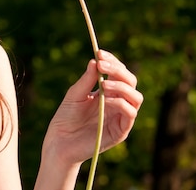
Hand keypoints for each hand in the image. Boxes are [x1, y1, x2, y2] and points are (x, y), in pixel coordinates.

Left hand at [41, 50, 142, 167]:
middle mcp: (117, 103)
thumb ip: (86, 80)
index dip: (112, 61)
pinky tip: (106, 99)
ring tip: (104, 84)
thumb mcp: (74, 94)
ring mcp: (120, 117)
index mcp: (107, 92)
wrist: (59, 142)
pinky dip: (120, 103)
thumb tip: (95, 60)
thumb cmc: (65, 118)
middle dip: (118, 70)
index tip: (100, 53)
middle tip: (102, 65)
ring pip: (136, 97)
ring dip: (122, 86)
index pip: (119, 73)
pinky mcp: (120, 131)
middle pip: (131, 82)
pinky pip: (130, 114)